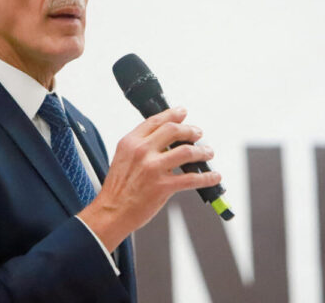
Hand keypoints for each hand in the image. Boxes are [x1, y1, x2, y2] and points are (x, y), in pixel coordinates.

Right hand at [77, 106, 219, 251]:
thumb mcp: (123, 157)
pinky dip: (207, 177)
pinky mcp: (163, 186)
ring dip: (202, 151)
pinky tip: (213, 176)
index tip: (183, 112)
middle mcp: (142, 151)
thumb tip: (164, 138)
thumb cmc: (117, 188)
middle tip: (198, 133)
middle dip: (191, 130)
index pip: (156, 121)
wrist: (111, 212)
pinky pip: (192, 178)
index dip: (173, 114)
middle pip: (174, 131)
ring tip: (208, 152)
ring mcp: (153, 168)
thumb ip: (141, 145)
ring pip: (187, 151)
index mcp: (131, 142)